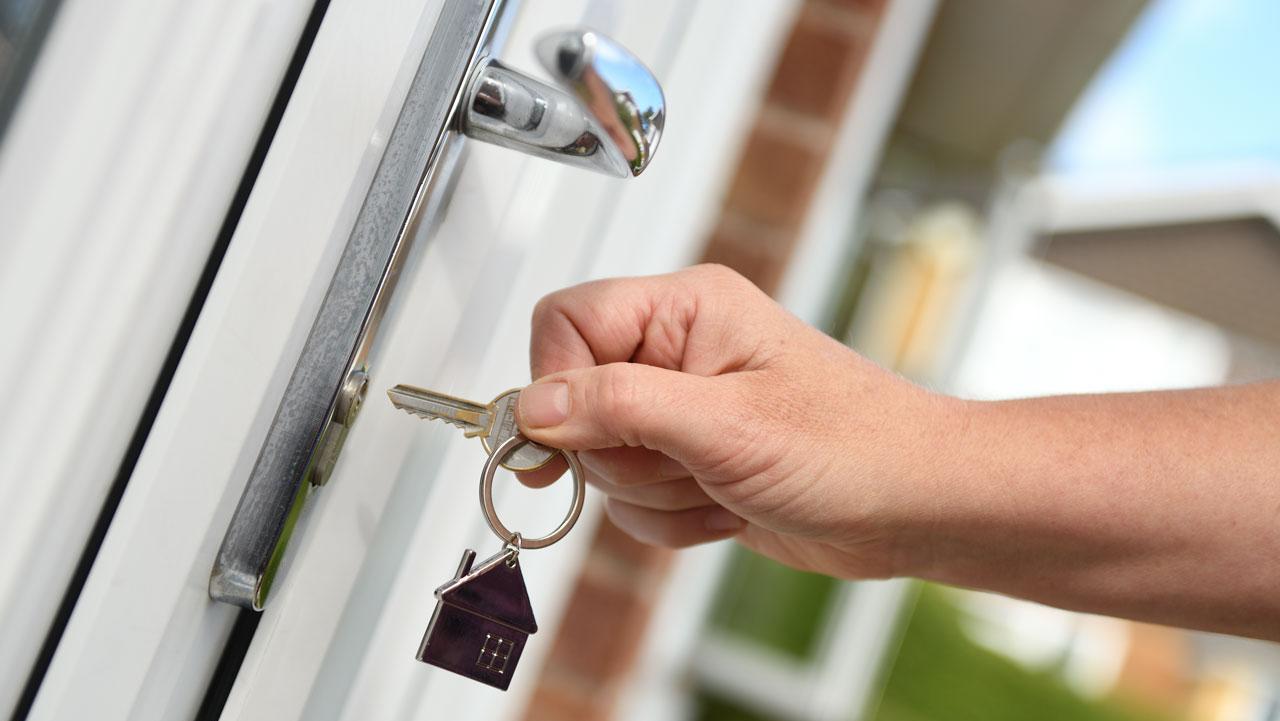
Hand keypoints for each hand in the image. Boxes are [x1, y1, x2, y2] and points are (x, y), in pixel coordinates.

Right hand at [516, 264, 956, 578]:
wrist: (914, 507)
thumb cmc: (855, 447)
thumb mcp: (726, 425)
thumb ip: (620, 406)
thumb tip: (532, 406)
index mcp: (685, 308)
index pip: (565, 323)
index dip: (556, 385)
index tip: (566, 441)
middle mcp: (676, 351)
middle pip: (575, 404)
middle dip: (626, 456)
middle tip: (691, 461)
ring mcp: (682, 409)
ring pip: (603, 463)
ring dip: (658, 495)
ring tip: (725, 483)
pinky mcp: (689, 460)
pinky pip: (634, 502)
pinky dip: (674, 520)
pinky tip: (730, 507)